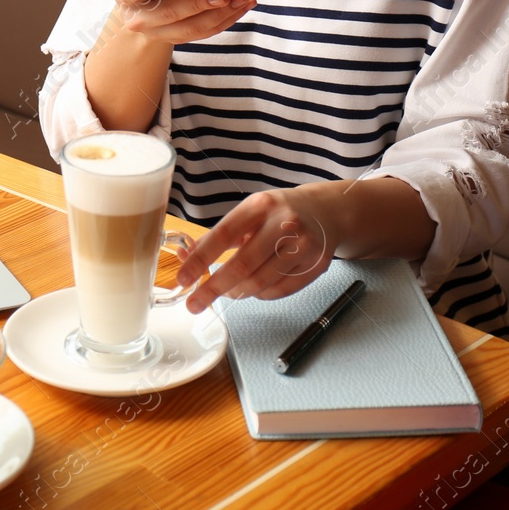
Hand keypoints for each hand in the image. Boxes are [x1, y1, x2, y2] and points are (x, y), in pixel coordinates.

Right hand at [111, 0, 254, 45]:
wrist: (143, 3)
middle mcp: (140, 19)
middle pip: (170, 14)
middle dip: (198, 4)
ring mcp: (161, 33)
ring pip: (193, 28)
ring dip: (222, 14)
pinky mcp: (181, 37)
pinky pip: (206, 31)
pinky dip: (227, 18)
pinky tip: (244, 4)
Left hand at [174, 187, 335, 312]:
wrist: (325, 212)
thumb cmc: (278, 213)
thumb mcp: (248, 213)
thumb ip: (218, 235)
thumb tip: (185, 256)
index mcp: (260, 206)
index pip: (224, 235)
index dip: (200, 259)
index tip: (183, 278)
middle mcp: (284, 223)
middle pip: (242, 265)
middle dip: (213, 288)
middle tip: (194, 303)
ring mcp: (303, 245)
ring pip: (260, 283)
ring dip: (236, 292)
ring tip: (225, 292)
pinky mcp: (316, 265)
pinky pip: (279, 291)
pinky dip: (260, 294)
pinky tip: (254, 287)